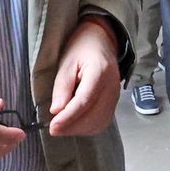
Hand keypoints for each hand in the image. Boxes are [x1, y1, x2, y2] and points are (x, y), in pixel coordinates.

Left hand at [48, 17, 122, 136]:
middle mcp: (112, 87)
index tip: (53, 126)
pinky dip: (87, 128)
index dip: (68, 117)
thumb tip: (56, 111)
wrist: (101, 41)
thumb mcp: (67, 62)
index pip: (85, 101)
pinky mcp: (114, 102)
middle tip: (53, 129)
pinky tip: (74, 125)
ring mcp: (116, 96)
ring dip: (79, 129)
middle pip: (93, 116)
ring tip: (62, 126)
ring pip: (99, 122)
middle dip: (72, 126)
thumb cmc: (81, 48)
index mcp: (100, 72)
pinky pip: (102, 121)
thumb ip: (62, 86)